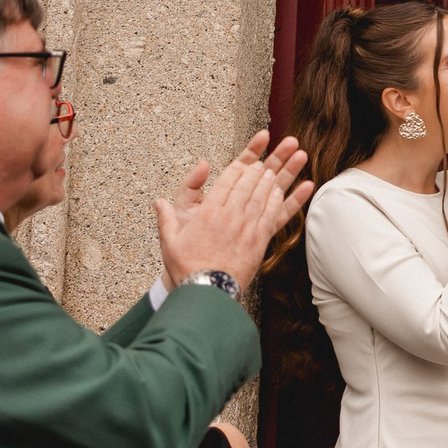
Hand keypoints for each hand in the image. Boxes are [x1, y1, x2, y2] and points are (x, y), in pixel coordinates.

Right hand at [156, 130, 314, 287]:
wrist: (207, 292)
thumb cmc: (187, 268)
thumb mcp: (170, 241)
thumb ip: (166, 217)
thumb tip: (159, 201)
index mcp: (209, 212)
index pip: (228, 180)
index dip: (240, 166)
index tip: (247, 160)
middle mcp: (231, 215)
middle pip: (250, 183)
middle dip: (262, 166)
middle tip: (272, 155)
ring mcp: (248, 227)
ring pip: (265, 195)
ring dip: (278, 176)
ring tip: (287, 162)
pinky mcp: (260, 240)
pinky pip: (275, 215)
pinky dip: (283, 200)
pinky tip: (288, 190)